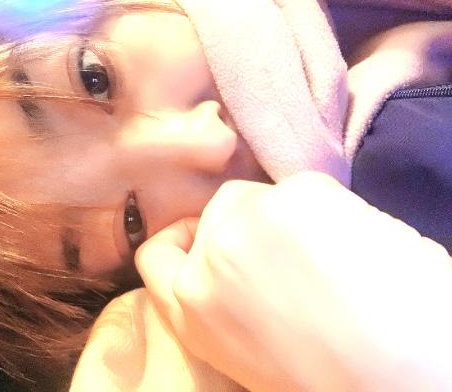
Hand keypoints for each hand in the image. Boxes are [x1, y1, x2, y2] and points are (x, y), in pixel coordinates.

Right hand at [135, 172, 451, 390]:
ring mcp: (246, 224)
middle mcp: (207, 264)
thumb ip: (222, 300)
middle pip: (214, 213)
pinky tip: (352, 242)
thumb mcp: (248, 350)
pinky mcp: (292, 196)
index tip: (206, 234)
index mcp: (193, 312)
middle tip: (292, 250)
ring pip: (258, 195)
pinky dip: (325, 207)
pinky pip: (301, 187)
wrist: (405, 374)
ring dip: (286, 214)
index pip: (156, 254)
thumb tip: (233, 263)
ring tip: (328, 254)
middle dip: (247, 224)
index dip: (181, 238)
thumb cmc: (333, 374)